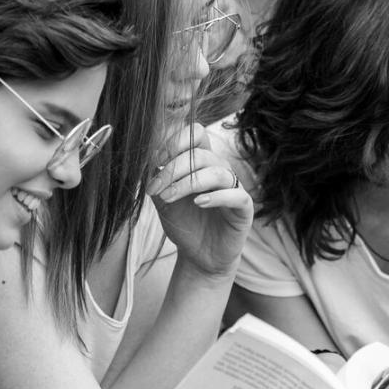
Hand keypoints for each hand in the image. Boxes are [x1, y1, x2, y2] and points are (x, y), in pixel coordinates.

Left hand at [146, 122, 253, 277]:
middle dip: (173, 169)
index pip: (196, 134)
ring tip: (168, 197)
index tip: (154, 160)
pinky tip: (198, 203)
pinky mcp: (244, 207)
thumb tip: (144, 160)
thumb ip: (156, 177)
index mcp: (202, 161)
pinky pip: (235, 195)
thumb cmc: (183, 222)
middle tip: (154, 188)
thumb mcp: (162, 197)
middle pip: (200, 154)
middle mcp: (220, 169)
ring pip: (216, 172)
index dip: (175, 142)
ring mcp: (234, 187)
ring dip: (187, 183)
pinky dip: (215, 197)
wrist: (198, 254)